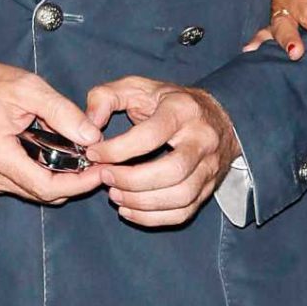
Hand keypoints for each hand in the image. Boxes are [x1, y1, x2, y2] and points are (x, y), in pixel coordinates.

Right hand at [0, 55, 102, 202]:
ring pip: (36, 192)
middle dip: (76, 182)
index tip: (102, 170)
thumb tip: (92, 137)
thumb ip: (62, 113)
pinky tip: (60, 156)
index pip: (47, 187)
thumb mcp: (28, 88)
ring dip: (62, 180)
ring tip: (84, 157)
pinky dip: (47, 175)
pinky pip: (26, 184)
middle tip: (100, 162)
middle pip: (44, 194)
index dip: (80, 183)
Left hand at [84, 78, 237, 227]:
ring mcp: (210, 167)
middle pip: (172, 171)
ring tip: (114, 194)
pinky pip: (183, 212)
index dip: (118, 149)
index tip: (95, 154)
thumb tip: (89, 125)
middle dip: (132, 180)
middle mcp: (202, 140)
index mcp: (183, 110)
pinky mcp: (208, 189)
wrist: (218, 116)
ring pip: (180, 196)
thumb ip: (105, 97)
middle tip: (105, 177)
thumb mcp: (136, 87)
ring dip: (141, 202)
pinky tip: (129, 209)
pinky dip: (153, 218)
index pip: (151, 136)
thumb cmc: (168, 102)